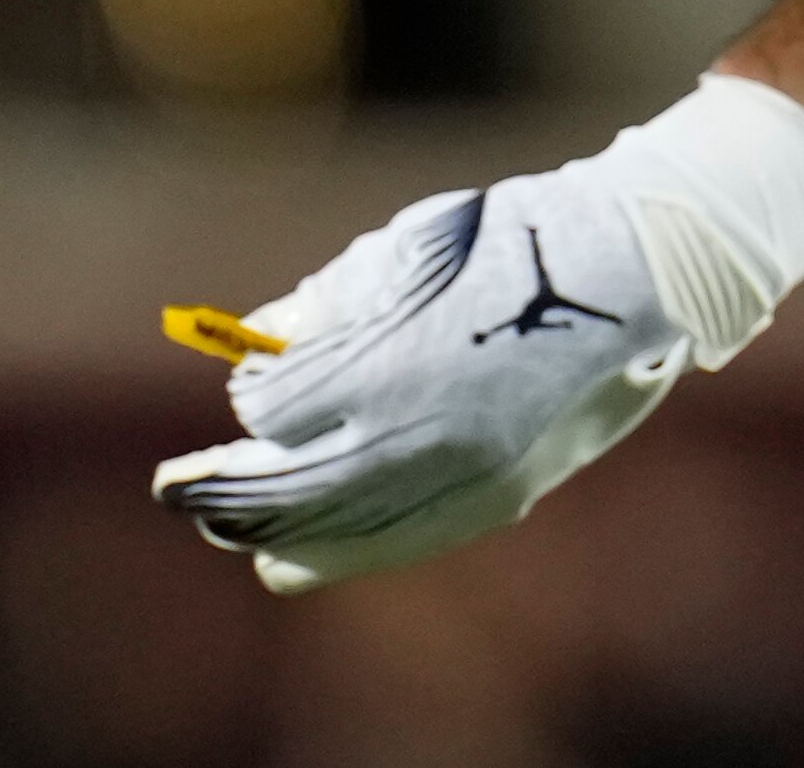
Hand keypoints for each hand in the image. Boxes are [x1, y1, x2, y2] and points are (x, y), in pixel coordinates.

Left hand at [153, 79, 803, 593]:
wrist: (632, 275)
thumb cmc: (509, 240)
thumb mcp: (404, 246)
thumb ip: (323, 303)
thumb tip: (257, 342)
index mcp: (387, 363)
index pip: (274, 412)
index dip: (250, 399)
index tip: (246, 385)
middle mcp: (417, 438)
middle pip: (288, 490)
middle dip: (220, 491)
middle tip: (171, 490)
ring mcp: (461, 480)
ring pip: (336, 533)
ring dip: (267, 532)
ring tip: (222, 529)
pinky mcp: (494, 501)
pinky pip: (394, 547)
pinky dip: (332, 556)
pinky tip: (285, 562)